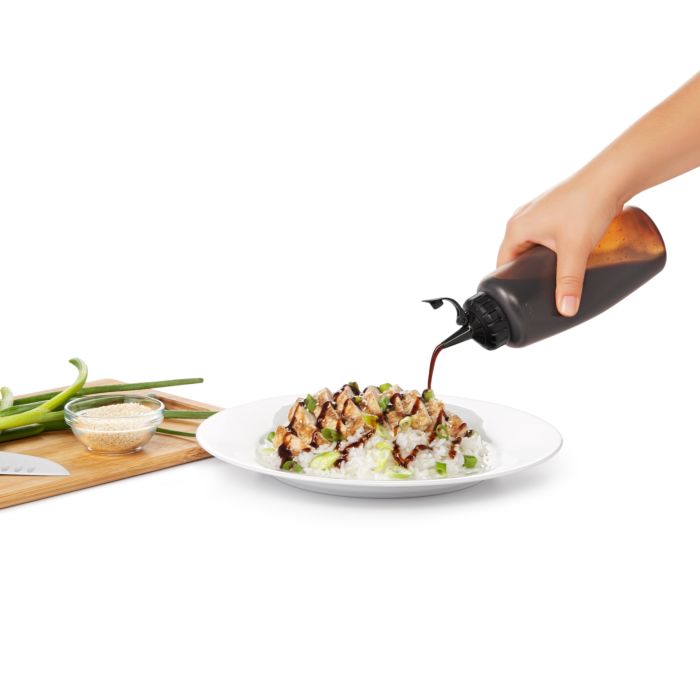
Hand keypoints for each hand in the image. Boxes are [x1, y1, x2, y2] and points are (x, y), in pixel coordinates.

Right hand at [498, 173, 621, 315]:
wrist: (612, 175)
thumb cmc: (587, 203)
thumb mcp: (576, 250)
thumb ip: (570, 282)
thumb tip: (566, 310)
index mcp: (516, 228)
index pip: (503, 264)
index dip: (510, 283)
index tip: (520, 298)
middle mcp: (523, 218)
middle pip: (518, 256)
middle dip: (529, 273)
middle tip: (543, 291)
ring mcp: (538, 211)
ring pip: (533, 244)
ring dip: (542, 260)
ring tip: (557, 275)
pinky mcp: (555, 209)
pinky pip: (546, 234)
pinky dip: (553, 247)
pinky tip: (567, 255)